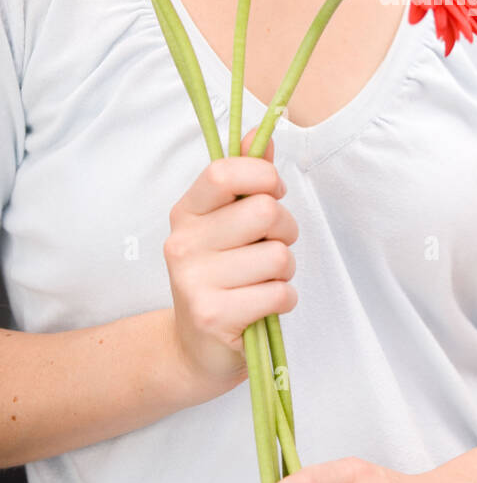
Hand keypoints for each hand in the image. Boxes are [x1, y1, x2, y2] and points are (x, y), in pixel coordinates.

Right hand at [164, 126, 298, 391]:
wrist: (194, 349)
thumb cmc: (222, 276)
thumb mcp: (227, 225)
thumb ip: (247, 179)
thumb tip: (263, 133)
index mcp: (187, 212)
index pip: (226, 171)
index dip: (264, 177)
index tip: (272, 193)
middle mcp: (183, 243)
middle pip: (266, 213)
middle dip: (286, 231)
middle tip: (271, 248)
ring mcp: (195, 281)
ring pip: (279, 257)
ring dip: (285, 273)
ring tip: (261, 282)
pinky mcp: (214, 316)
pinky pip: (280, 294)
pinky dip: (283, 301)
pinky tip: (260, 308)